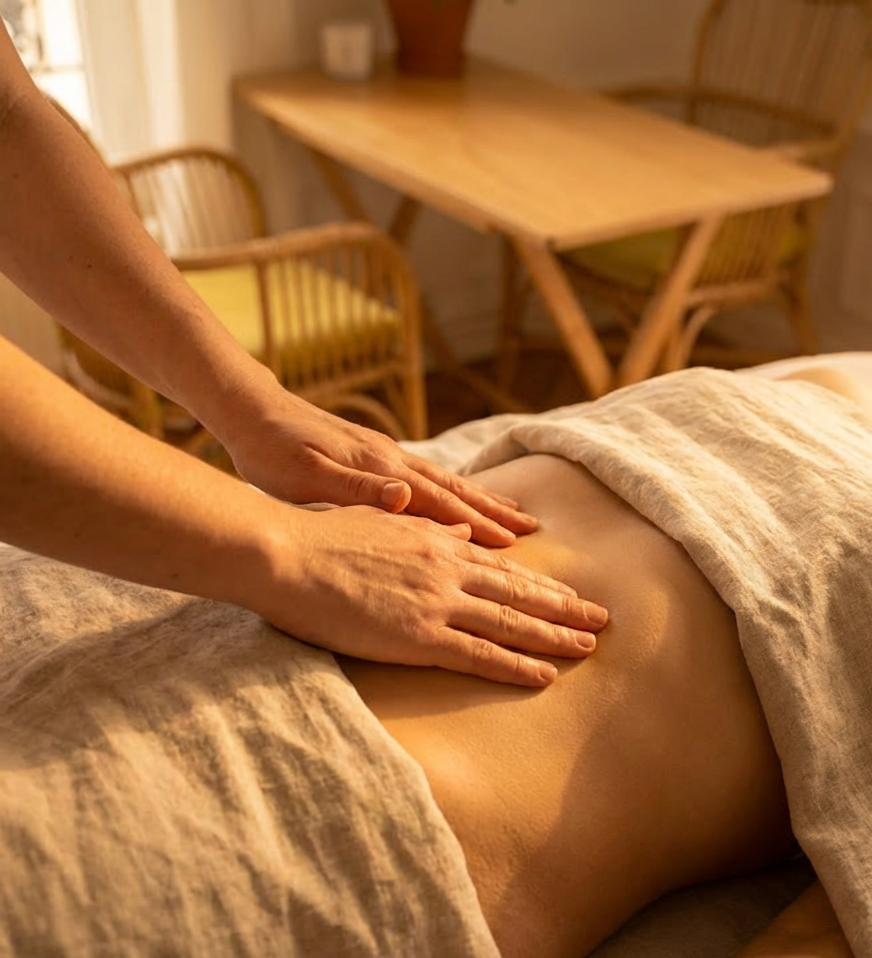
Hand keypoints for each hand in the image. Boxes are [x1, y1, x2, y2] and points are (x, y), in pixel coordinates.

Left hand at [219, 386, 534, 546]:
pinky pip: (429, 475)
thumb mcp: (307, 477)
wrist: (251, 411)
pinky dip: (454, 488)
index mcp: (381, 470)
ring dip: (481, 498)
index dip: (476, 524)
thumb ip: (359, 488)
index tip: (513, 543)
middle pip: (454, 489)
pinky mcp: (376, 454)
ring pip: (446, 480)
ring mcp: (387, 454)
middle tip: (531, 528)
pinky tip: (461, 496)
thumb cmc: (272, 452)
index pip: (439, 502)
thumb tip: (408, 494)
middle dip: (494, 510)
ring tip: (512, 510)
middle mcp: (393, 460)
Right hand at [258, 503, 608, 685]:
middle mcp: (448, 570)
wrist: (288, 555)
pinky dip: (516, 666)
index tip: (568, 594)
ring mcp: (438, 603)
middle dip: (564, 607)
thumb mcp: (383, 522)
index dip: (540, 584)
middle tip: (602, 619)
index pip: (502, 567)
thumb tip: (463, 531)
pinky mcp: (419, 637)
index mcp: (438, 543)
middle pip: (519, 592)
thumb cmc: (324, 537)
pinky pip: (480, 655)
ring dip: (555, 636)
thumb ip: (427, 528)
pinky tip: (545, 675)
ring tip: (589, 646)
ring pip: (511, 622)